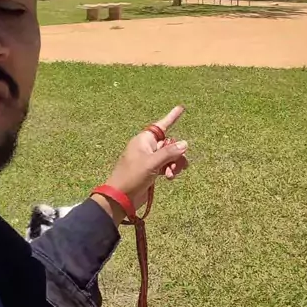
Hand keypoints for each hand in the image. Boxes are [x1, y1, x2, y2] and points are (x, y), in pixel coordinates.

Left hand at [92, 106, 187, 224]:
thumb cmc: (132, 176)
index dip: (172, 117)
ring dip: (175, 163)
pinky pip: (167, 165)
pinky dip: (171, 170)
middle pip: (170, 143)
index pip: (161, 126)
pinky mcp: (152, 170)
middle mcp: (147, 147)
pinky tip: (170, 178)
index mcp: (144, 140)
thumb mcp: (152, 163)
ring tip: (172, 174)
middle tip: (178, 165)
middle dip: (176, 153)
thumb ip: (169, 152)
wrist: (122, 197)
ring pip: (170, 156)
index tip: (181, 108)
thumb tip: (184, 143)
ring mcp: (150, 159)